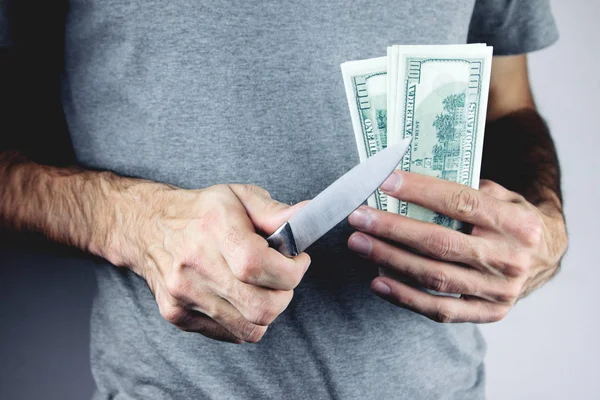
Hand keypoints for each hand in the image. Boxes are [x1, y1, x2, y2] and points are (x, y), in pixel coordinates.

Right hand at [106, 183, 309, 342]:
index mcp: (214, 229)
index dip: (290, 270)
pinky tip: (239, 295)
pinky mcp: (178, 316)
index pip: (258, 266)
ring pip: (250, 328)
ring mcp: (184, 295)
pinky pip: (230, 334)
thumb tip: (308, 217)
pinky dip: (245, 319)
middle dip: (285, 295)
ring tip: (261, 286)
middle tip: (283, 277)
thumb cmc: (201, 212)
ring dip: (267, 310)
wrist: (147, 227)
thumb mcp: (240, 197)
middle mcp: (194, 266)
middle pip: (261, 307)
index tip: (297, 261)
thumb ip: (276, 211)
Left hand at [347, 171, 567, 322]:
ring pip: (434, 277)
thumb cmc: (510, 218)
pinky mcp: (488, 313)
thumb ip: (466, 190)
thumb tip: (409, 183)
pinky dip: (404, 297)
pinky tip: (377, 281)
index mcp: (516, 223)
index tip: (385, 182)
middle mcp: (509, 259)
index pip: (460, 203)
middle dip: (393, 229)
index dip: (420, 192)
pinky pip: (439, 310)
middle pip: (440, 243)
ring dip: (390, 259)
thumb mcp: (502, 195)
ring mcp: (499, 291)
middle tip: (359, 217)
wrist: (544, 256)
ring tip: (359, 244)